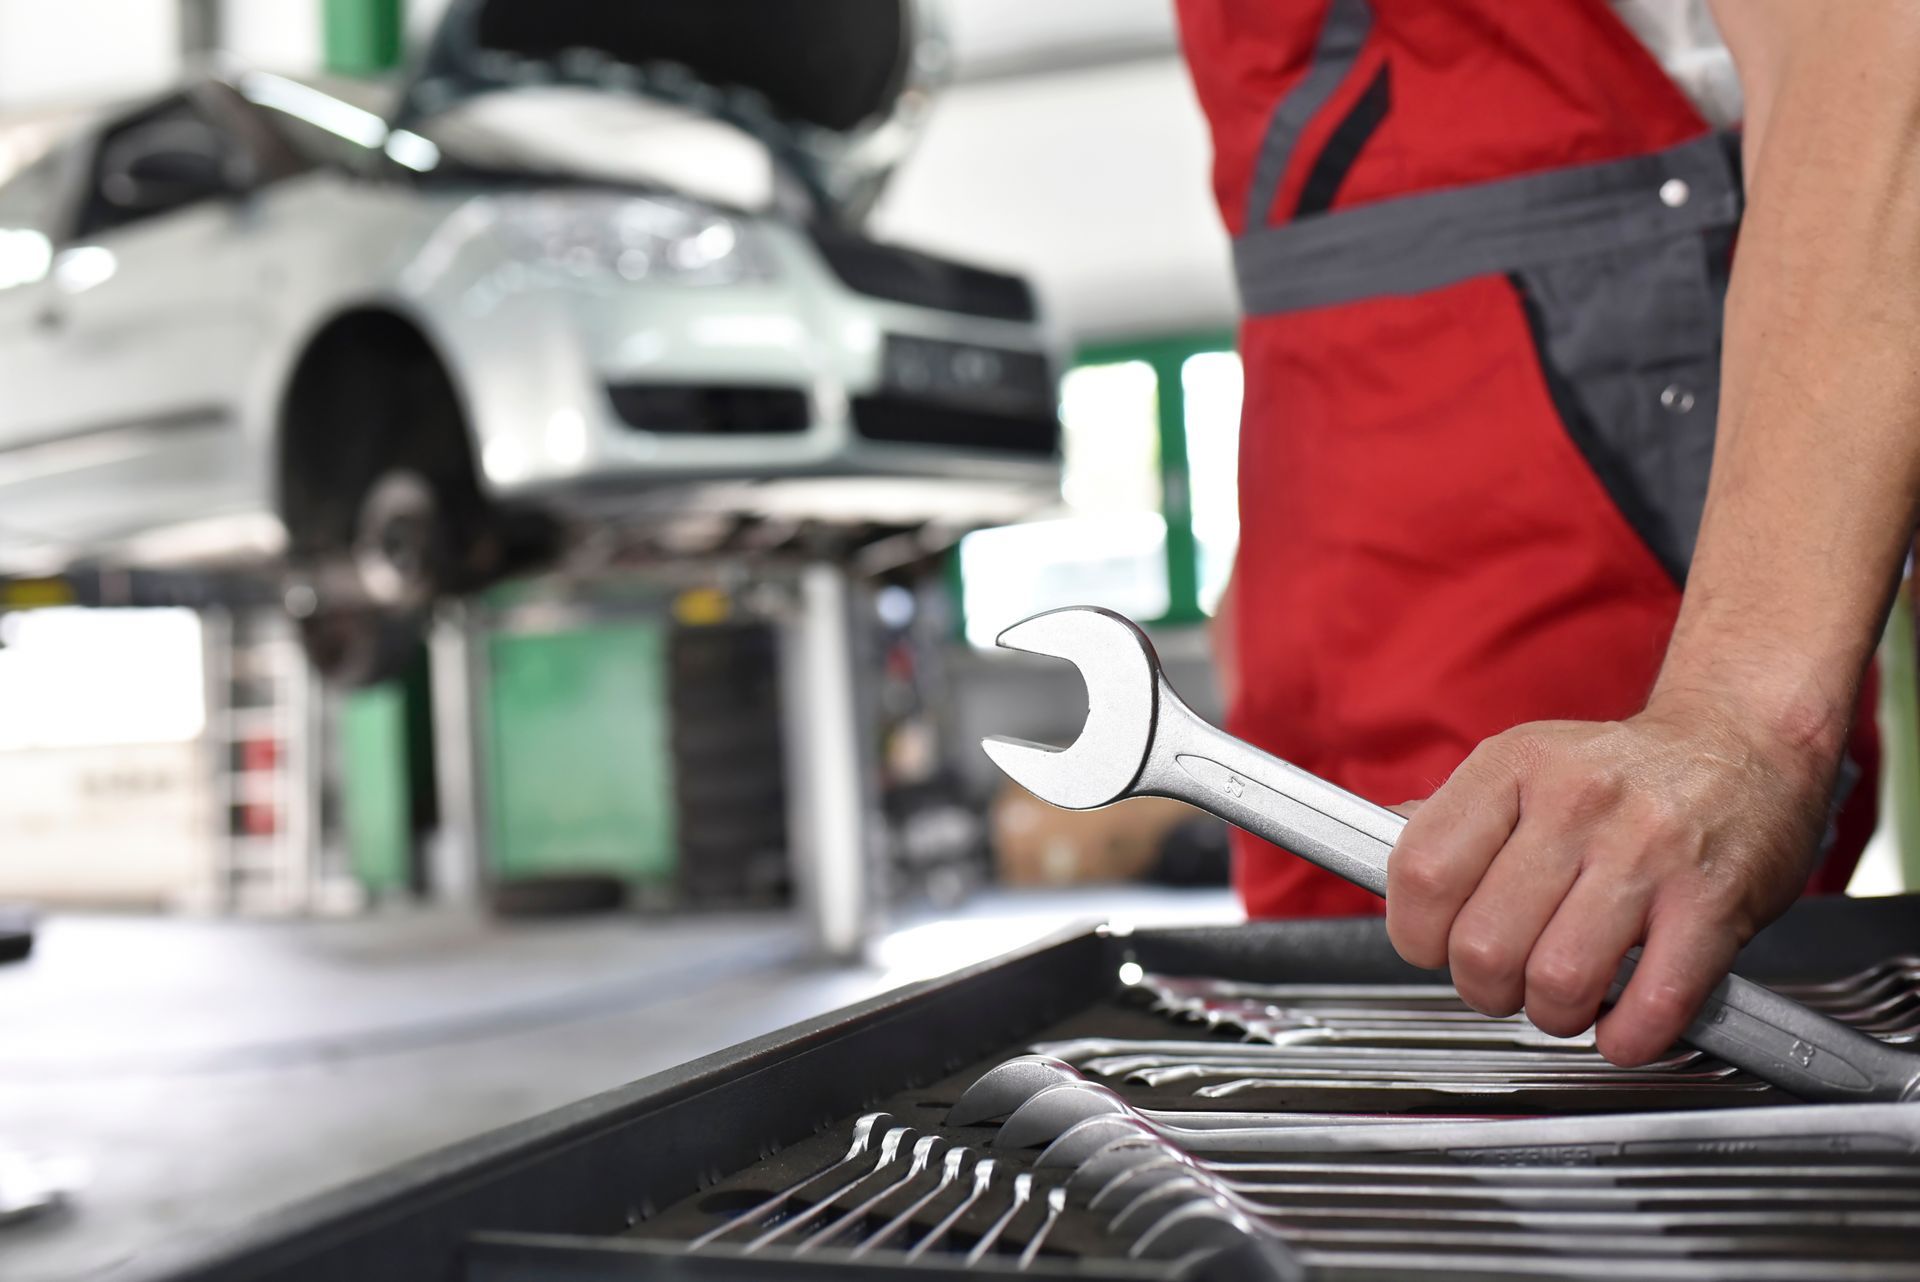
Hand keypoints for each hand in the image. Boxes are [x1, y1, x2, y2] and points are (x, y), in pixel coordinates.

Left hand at [1384, 697, 1838, 1064]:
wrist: (1744, 739)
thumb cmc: (1622, 773)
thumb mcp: (1523, 765)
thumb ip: (1449, 816)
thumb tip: (1370, 856)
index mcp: (1512, 766)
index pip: (1420, 873)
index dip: (1415, 933)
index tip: (1433, 947)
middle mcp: (1575, 802)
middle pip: (1482, 945)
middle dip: (1484, 988)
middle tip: (1506, 981)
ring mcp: (1647, 850)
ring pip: (1558, 981)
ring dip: (1553, 1014)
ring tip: (1565, 998)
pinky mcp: (1713, 901)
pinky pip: (1651, 1002)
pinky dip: (1627, 1037)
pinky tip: (1622, 1024)